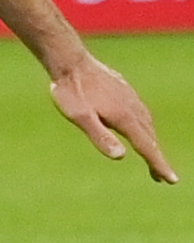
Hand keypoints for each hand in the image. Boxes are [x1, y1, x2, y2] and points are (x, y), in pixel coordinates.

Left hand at [51, 56, 175, 182]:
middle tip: (161, 178)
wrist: (70, 61)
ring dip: (151, 142)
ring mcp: (130, 98)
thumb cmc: (70, 91)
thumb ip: (100, 136)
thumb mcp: (80, 118)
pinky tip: (140, 127)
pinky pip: (141, 113)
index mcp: (124, 118)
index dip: (158, 164)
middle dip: (156, 158)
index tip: (171, 180)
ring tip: (152, 156)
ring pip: (147, 125)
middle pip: (150, 138)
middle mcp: (133, 108)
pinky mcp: (125, 91)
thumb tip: (121, 156)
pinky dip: (145, 126)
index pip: (146, 147)